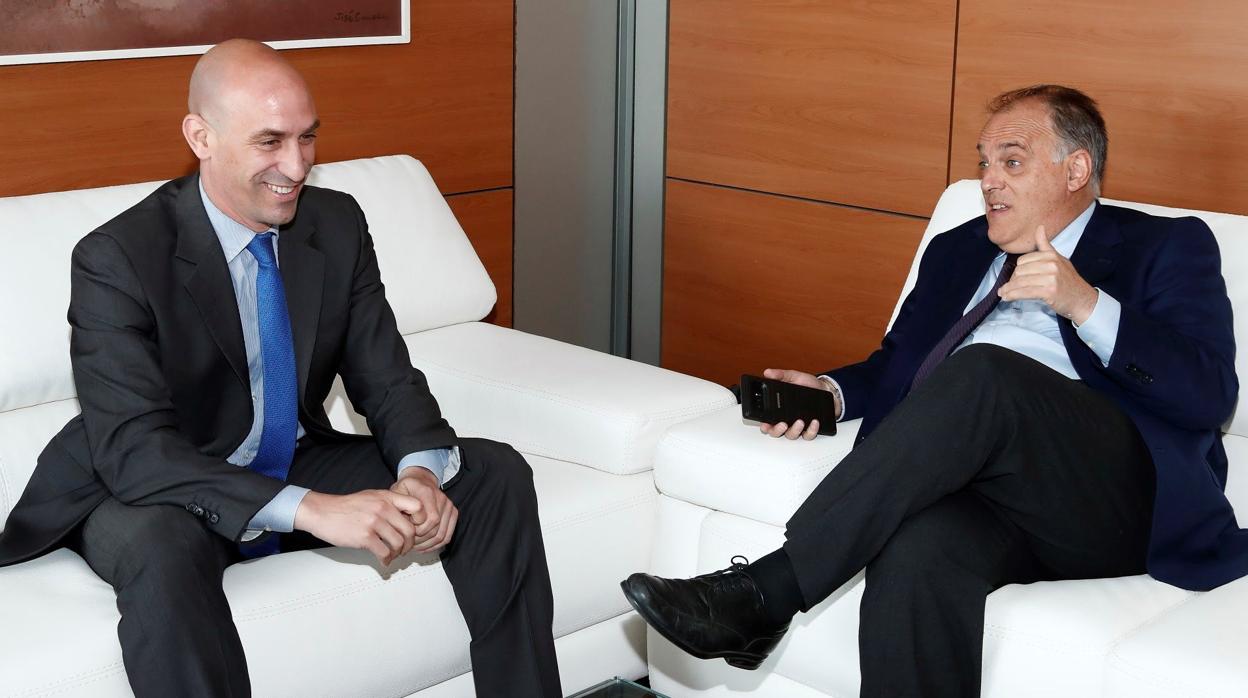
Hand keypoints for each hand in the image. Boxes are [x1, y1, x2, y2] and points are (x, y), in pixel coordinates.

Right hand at [293, 489, 422, 565]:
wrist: (322, 512)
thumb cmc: (346, 506)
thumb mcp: (372, 497)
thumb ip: (390, 504)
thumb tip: (407, 518)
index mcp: (386, 497)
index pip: (417, 506)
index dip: (421, 520)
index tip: (416, 529)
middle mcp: (383, 508)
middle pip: (410, 530)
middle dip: (409, 544)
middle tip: (404, 549)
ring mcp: (374, 522)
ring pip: (399, 543)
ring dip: (398, 553)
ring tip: (393, 555)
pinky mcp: (365, 537)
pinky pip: (384, 553)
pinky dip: (386, 560)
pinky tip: (383, 561)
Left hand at [390, 466, 457, 553]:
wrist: (420, 480)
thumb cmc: (407, 488)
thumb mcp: (396, 493)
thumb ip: (398, 508)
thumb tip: (401, 526)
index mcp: (427, 492)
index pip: (429, 519)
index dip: (416, 530)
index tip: (406, 530)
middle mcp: (441, 498)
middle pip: (435, 529)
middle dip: (420, 540)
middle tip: (408, 542)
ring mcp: (448, 505)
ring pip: (441, 535)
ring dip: (427, 544)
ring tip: (415, 546)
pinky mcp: (453, 512)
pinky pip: (447, 536)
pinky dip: (436, 545)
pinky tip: (425, 546)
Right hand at [757, 368, 834, 440]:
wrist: (827, 389)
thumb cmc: (809, 385)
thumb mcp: (794, 377)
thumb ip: (781, 375)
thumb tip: (768, 373)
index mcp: (779, 409)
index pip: (767, 421)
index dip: (764, 425)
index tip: (765, 424)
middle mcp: (787, 420)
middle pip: (776, 432)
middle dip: (777, 431)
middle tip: (782, 424)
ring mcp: (798, 426)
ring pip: (791, 435)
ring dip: (794, 430)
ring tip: (800, 421)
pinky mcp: (811, 429)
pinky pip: (808, 435)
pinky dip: (811, 430)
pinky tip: (814, 422)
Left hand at [998, 225, 1098, 323]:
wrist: (1083, 300)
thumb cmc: (1069, 281)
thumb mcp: (1059, 259)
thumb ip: (1045, 246)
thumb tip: (1039, 227)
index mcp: (1051, 256)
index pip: (1023, 260)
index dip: (1016, 270)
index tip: (1014, 278)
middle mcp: (1051, 264)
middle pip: (1020, 271)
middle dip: (1012, 280)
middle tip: (1009, 288)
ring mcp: (1051, 278)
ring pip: (1020, 281)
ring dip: (1008, 289)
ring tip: (1003, 294)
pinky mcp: (1049, 291)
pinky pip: (1024, 292)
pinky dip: (1013, 295)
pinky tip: (1007, 298)